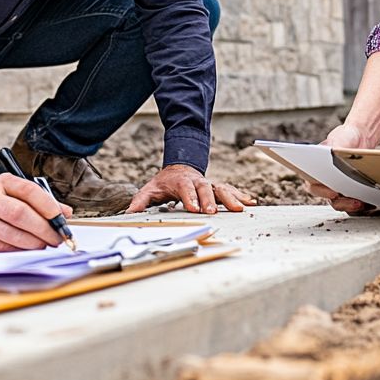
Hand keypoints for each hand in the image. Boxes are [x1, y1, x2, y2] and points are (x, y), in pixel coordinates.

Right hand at [0, 174, 73, 250]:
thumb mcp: (13, 192)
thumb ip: (40, 200)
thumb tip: (65, 212)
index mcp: (2, 183)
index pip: (29, 191)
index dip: (47, 205)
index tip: (61, 217)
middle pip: (20, 214)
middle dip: (43, 228)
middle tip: (57, 237)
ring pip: (10, 233)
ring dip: (32, 242)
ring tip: (44, 244)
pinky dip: (17, 249)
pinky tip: (27, 249)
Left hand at [126, 164, 256, 214]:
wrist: (180, 167)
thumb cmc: (166, 182)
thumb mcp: (150, 189)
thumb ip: (140, 200)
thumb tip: (129, 213)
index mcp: (181, 182)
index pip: (185, 189)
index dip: (190, 198)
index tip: (194, 208)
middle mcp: (197, 181)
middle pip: (205, 189)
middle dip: (210, 200)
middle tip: (213, 212)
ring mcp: (209, 184)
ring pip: (221, 189)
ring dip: (231, 198)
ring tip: (241, 209)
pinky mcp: (217, 187)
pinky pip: (230, 190)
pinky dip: (241, 195)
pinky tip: (251, 202)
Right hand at [308, 122, 377, 214]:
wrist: (359, 138)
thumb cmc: (345, 137)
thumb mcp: (339, 140)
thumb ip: (334, 148)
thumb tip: (332, 154)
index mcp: (316, 170)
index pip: (313, 185)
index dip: (322, 191)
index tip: (334, 192)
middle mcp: (325, 182)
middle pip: (329, 199)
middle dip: (342, 203)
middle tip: (354, 201)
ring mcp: (338, 188)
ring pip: (341, 204)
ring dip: (352, 206)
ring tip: (363, 203)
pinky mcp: (350, 192)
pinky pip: (353, 204)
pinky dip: (361, 206)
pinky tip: (370, 203)